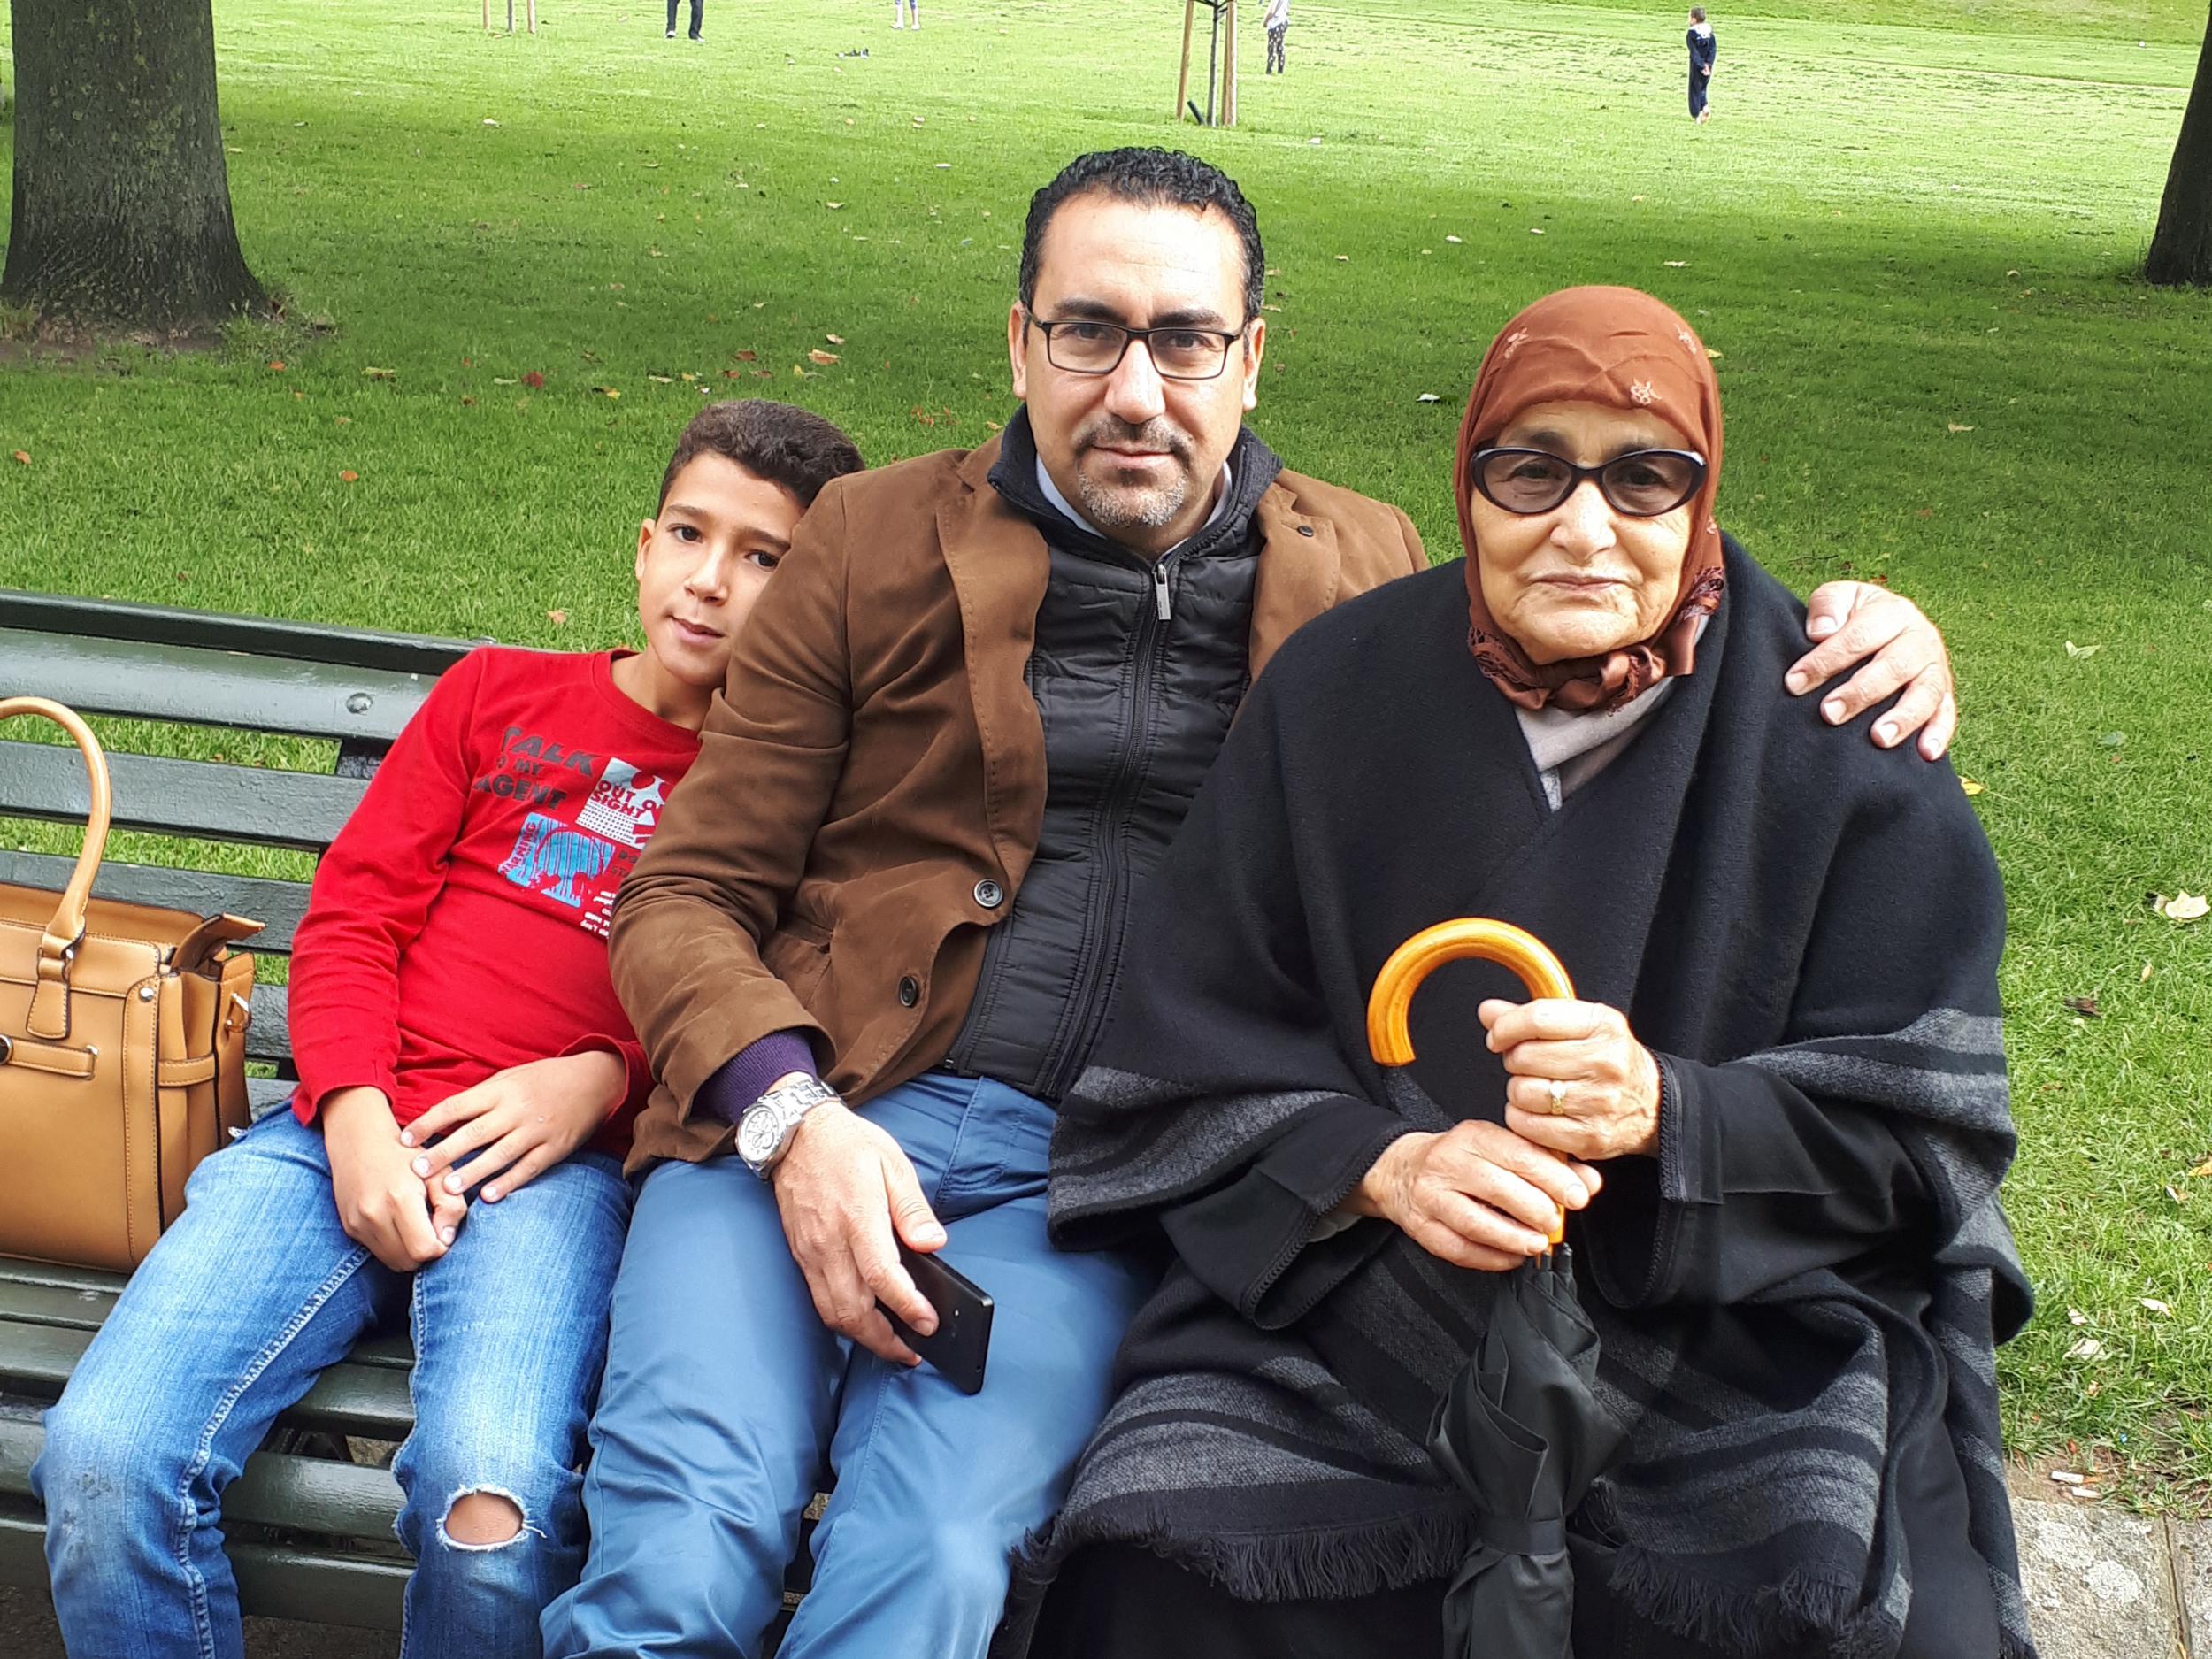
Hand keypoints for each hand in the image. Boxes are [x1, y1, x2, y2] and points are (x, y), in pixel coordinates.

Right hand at [323, 1087, 466, 1269]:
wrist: (359, 1138)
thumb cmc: (406, 1153)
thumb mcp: (439, 1170)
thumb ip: (451, 1205)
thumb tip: (446, 1239)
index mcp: (399, 1198)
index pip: (424, 1249)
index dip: (441, 1246)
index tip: (444, 1229)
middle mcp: (373, 1214)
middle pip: (408, 1262)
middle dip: (427, 1252)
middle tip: (433, 1229)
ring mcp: (357, 1223)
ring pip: (392, 1262)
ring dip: (410, 1253)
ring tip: (418, 1226)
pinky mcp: (349, 1227)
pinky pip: (378, 1252)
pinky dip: (394, 1247)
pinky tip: (400, 1224)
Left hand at [400, 1049, 625, 1202]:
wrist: (595, 1080)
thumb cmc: (544, 1079)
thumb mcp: (510, 1078)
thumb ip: (480, 1098)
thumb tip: (443, 1119)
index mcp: (501, 1090)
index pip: (457, 1106)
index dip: (429, 1122)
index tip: (404, 1138)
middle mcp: (517, 1109)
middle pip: (474, 1133)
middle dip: (443, 1152)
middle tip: (417, 1170)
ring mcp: (537, 1130)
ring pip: (499, 1154)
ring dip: (472, 1172)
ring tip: (448, 1189)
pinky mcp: (555, 1148)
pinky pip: (529, 1168)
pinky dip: (509, 1182)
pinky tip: (489, 1196)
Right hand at [771, 1100, 946, 1364]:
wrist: (796, 1135)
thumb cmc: (848, 1145)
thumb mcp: (892, 1164)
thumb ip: (912, 1209)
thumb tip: (933, 1244)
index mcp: (857, 1217)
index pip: (881, 1276)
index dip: (907, 1306)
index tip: (928, 1323)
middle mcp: (829, 1242)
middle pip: (852, 1309)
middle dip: (883, 1341)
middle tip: (912, 1351)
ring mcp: (810, 1252)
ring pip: (832, 1312)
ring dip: (862, 1337)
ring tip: (892, 1344)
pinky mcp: (801, 1255)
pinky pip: (819, 1299)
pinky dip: (842, 1319)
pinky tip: (863, 1321)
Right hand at [1345, 1120, 1601, 1271]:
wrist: (1403, 1170)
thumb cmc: (1463, 1160)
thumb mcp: (1502, 1148)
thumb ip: (1547, 1163)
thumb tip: (1589, 1182)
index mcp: (1474, 1136)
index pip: (1520, 1156)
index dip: (1554, 1179)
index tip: (1578, 1197)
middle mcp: (1448, 1162)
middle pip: (1500, 1189)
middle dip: (1537, 1210)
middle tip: (1556, 1222)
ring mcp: (1431, 1196)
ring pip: (1478, 1223)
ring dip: (1515, 1238)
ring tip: (1537, 1243)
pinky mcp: (1422, 1227)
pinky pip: (1460, 1249)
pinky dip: (1492, 1258)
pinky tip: (1512, 1256)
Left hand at [1483, 998, 1660, 1162]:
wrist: (1652, 1104)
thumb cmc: (1610, 1061)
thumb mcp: (1582, 1026)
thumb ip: (1533, 1016)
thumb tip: (1488, 1011)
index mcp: (1602, 1025)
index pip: (1537, 1018)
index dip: (1505, 1027)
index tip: (1498, 1035)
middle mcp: (1604, 1062)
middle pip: (1524, 1056)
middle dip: (1514, 1060)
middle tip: (1527, 1065)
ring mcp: (1598, 1102)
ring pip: (1522, 1092)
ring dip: (1518, 1091)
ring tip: (1535, 1087)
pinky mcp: (1589, 1136)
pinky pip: (1529, 1125)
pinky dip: (1522, 1118)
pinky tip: (1536, 1111)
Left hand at [1788, 582, 1955, 758]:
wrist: (1888, 622)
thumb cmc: (1854, 615)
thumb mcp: (1840, 598)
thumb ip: (1828, 606)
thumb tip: (1821, 632)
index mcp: (1893, 612)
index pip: (1860, 635)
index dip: (1827, 660)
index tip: (1796, 682)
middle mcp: (1920, 638)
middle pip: (1895, 666)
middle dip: (1860, 692)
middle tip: (1829, 713)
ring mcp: (1935, 667)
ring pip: (1926, 692)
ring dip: (1903, 717)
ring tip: (1879, 738)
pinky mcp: (1944, 693)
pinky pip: (1947, 713)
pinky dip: (1939, 733)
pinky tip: (1926, 753)